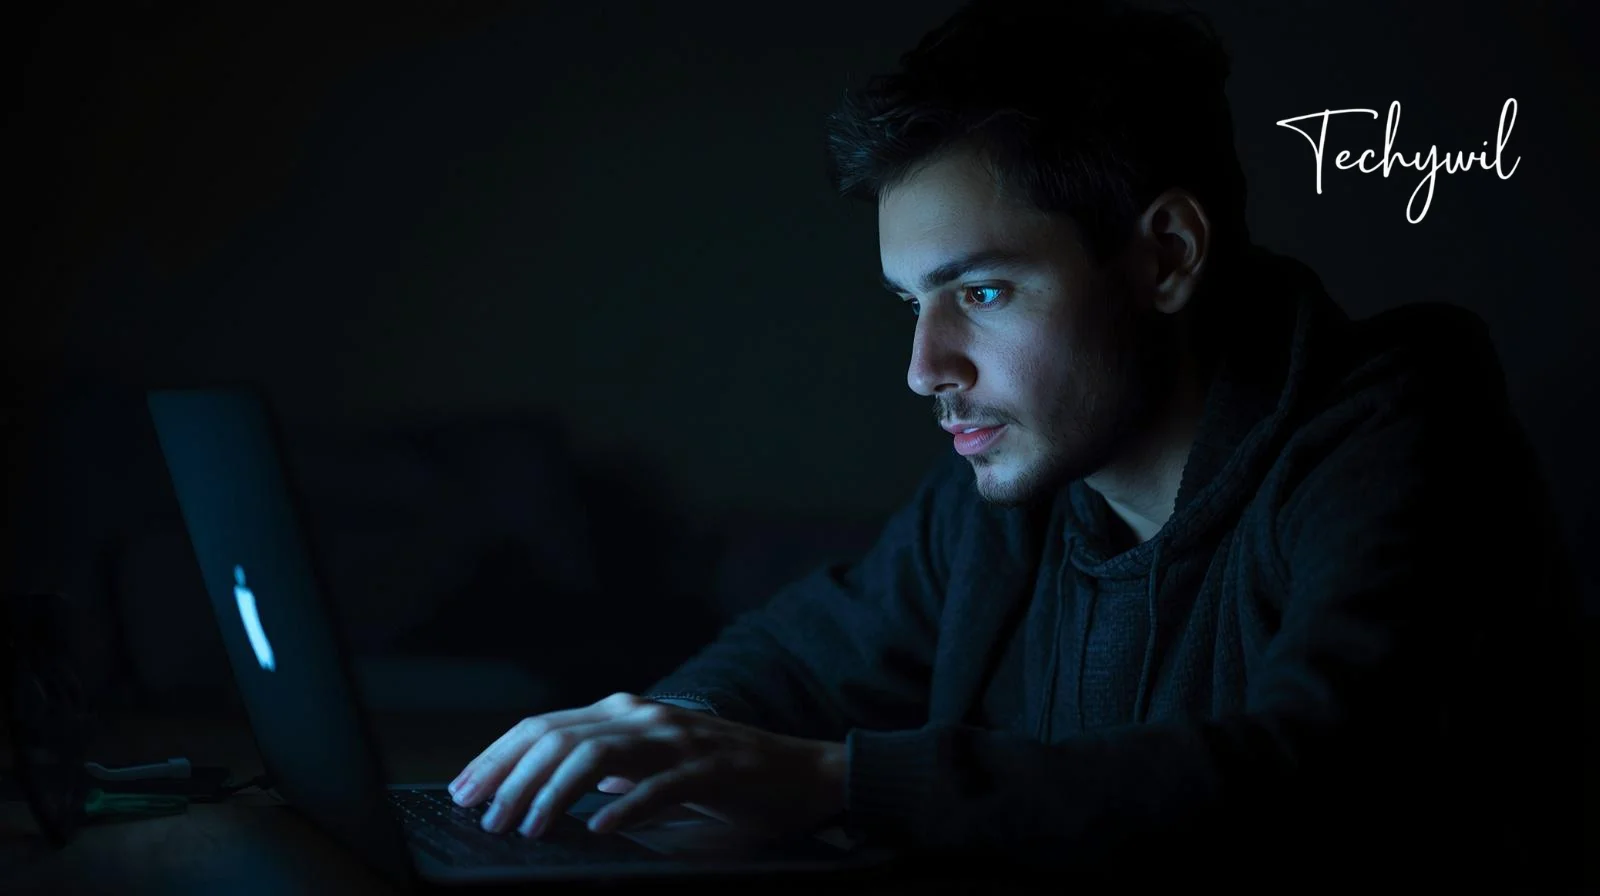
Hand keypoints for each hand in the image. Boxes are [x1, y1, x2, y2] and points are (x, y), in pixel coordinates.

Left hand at [448, 692, 845, 839]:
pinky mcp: (711, 768)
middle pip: (558, 737)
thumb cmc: (721, 776)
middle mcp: (644, 716)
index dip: (497, 757)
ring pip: (597, 755)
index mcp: (624, 713)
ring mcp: (678, 739)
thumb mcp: (650, 767)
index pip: (543, 727)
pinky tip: (600, 830)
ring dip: (553, 793)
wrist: (800, 773)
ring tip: (527, 827)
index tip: (464, 789)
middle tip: (484, 816)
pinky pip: (660, 786)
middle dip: (511, 777)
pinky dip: (626, 807)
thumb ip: (604, 770)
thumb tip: (540, 794)